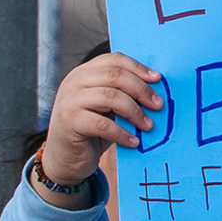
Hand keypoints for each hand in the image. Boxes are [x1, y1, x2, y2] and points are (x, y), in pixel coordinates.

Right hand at [37, 50, 158, 189]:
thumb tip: (153, 89)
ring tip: (148, 125)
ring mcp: (69, 101)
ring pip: (111, 97)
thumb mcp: (105, 107)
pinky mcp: (70, 122)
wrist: (63, 160)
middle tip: (158, 105)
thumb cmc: (89, 132)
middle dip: (141, 90)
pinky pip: (103, 125)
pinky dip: (122, 134)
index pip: (114, 60)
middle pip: (115, 76)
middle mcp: (73, 83)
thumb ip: (120, 93)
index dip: (138, 68)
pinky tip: (133, 142)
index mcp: (83, 73)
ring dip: (135, 112)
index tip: (157, 80)